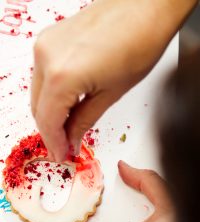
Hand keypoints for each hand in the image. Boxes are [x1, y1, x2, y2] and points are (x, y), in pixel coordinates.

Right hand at [31, 0, 196, 161]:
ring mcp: (45, 45)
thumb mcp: (110, 95)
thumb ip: (83, 121)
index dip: (54, 143)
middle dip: (50, 131)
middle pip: (38, 108)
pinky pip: (43, 75)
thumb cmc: (138, 44)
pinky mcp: (49, 39)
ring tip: (66, 127)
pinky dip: (52, 94)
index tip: (61, 155)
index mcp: (62, 76)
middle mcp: (46, 58)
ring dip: (50, 113)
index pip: (48, 121)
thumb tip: (70, 139)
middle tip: (64, 145)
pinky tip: (65, 103)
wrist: (144, 8)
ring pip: (38, 93)